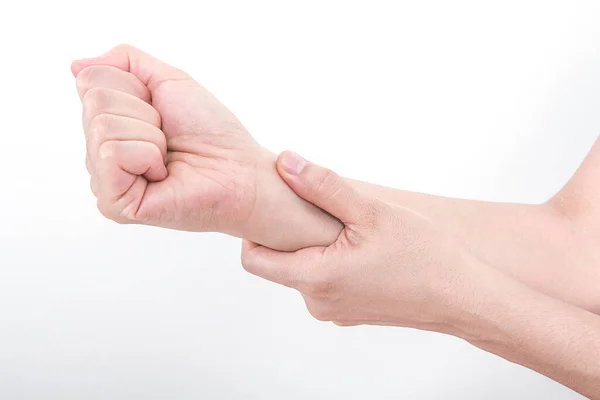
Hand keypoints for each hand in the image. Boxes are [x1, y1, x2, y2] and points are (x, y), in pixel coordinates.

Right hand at [72, 45, 340, 248]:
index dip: (136, 87)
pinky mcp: (114, 204)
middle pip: (94, 101)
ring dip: (150, 134)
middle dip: (143, 110)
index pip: (91, 81)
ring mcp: (105, 181)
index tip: (163, 112)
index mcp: (110, 125)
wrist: (240, 168)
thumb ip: (124, 62)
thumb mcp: (169, 80)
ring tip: (168, 156)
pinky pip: (111, 153)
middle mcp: (101, 154)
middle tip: (169, 137)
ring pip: (101, 126)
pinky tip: (162, 173)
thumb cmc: (211, 130)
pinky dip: (147, 154)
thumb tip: (76, 66)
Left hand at [241, 151, 485, 330]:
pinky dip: (332, 263)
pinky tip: (362, 248)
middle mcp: (317, 302)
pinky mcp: (350, 313)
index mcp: (315, 278)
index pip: (253, 259)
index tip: (277, 206)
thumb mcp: (370, 211)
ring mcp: (334, 311)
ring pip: (305, 271)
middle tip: (321, 209)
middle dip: (292, 233)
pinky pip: (325, 283)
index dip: (256, 230)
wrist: (462, 296)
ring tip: (348, 228)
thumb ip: (322, 186)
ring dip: (316, 247)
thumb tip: (285, 162)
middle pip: (280, 263)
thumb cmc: (422, 254)